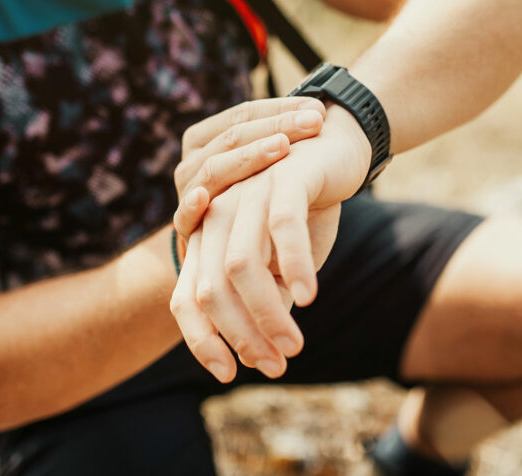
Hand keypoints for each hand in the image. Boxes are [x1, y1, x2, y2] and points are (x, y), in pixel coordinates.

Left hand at [170, 106, 371, 381]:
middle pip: (210, 289)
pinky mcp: (284, 178)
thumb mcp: (280, 263)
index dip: (202, 340)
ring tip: (293, 345)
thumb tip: (259, 352)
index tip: (228, 374)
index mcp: (208, 238)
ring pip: (241, 265)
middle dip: (240, 335)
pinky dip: (293, 266)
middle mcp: (217, 217)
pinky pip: (281, 227)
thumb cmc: (305, 209)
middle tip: (275, 365)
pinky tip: (309, 297)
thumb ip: (265, 299)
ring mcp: (247, 195)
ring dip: (266, 313)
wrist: (335, 146)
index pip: (186, 299)